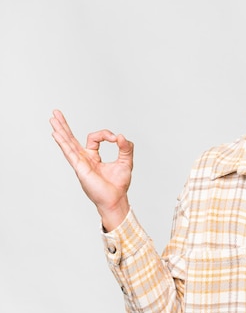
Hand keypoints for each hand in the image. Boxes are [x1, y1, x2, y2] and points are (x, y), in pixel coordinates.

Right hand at [50, 110, 132, 230]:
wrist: (116, 200)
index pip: (95, 137)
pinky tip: (56, 134)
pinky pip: (70, 153)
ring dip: (61, 129)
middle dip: (64, 125)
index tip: (116, 139)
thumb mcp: (126, 162)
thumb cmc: (119, 184)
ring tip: (52, 118)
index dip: (106, 134)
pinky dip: (63, 142)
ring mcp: (80, 163)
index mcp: (93, 157)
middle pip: (71, 138)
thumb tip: (120, 136)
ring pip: (68, 143)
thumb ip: (125, 148)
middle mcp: (84, 159)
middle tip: (56, 112)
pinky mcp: (80, 168)